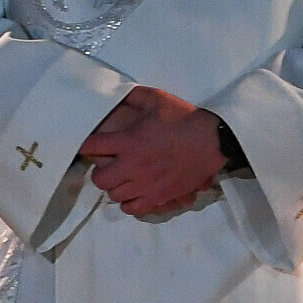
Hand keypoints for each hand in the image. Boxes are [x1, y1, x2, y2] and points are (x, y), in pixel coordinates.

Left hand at [77, 86, 224, 218]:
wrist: (213, 141)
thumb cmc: (184, 119)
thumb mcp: (157, 99)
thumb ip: (132, 96)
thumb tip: (114, 94)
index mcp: (128, 142)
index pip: (91, 147)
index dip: (88, 145)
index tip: (94, 144)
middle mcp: (132, 166)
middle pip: (99, 179)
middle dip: (101, 171)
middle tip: (110, 164)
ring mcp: (146, 184)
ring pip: (114, 195)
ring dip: (115, 186)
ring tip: (123, 178)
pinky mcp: (159, 196)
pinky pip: (132, 208)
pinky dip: (129, 202)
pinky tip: (134, 192)